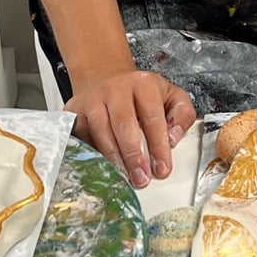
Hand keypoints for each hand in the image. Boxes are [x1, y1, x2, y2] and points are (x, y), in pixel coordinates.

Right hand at [65, 63, 195, 186]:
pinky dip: (92, 154)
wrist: (106, 78)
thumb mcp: (171, 97)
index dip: (158, 146)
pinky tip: (103, 167)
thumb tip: (172, 138)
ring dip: (112, 158)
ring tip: (124, 177)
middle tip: (141, 178)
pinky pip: (82, 135)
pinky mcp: (74, 110)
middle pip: (123, 123)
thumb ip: (182, 116)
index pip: (152, 117)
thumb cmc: (141, 95)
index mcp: (143, 84)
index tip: (162, 169)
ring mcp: (92, 99)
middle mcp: (115, 88)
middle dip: (133, 154)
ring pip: (100, 130)